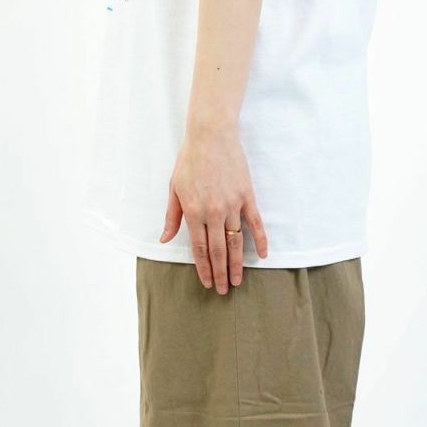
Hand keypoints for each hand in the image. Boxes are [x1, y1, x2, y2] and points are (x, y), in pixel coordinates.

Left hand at [159, 122, 267, 291]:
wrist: (211, 135)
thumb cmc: (190, 160)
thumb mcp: (174, 187)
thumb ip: (171, 216)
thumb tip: (164, 239)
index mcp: (194, 212)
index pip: (199, 248)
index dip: (203, 268)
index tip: (206, 282)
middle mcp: (214, 212)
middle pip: (218, 250)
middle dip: (220, 273)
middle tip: (222, 290)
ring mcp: (233, 205)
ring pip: (236, 242)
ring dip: (237, 264)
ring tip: (237, 281)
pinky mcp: (247, 196)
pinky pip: (255, 223)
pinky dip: (260, 240)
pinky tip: (262, 255)